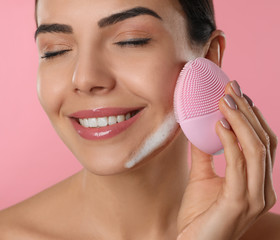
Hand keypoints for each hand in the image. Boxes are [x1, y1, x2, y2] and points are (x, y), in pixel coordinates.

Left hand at [176, 80, 276, 239]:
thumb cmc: (198, 216)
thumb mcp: (201, 178)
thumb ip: (204, 154)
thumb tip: (201, 127)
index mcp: (256, 183)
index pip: (263, 143)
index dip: (252, 117)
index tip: (237, 95)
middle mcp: (262, 189)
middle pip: (264, 141)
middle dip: (248, 111)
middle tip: (232, 88)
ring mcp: (254, 197)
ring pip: (256, 148)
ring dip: (241, 120)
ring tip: (225, 100)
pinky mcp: (239, 202)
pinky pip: (239, 164)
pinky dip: (230, 141)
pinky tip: (219, 124)